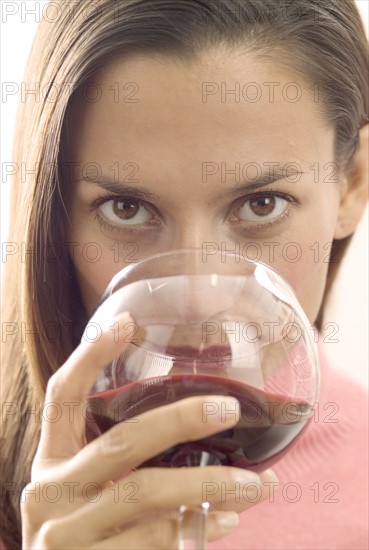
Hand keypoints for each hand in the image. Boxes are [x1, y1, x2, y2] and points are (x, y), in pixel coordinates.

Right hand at [21, 312, 278, 548]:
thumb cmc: (88, 531)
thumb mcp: (88, 489)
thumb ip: (122, 460)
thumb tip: (199, 415)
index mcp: (51, 460)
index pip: (62, 396)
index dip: (90, 357)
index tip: (127, 323)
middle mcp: (50, 491)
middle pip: (121, 443)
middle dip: (179, 421)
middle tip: (228, 408)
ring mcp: (65, 533)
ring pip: (144, 492)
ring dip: (207, 483)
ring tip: (256, 482)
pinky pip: (154, 540)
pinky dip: (197, 527)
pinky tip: (227, 518)